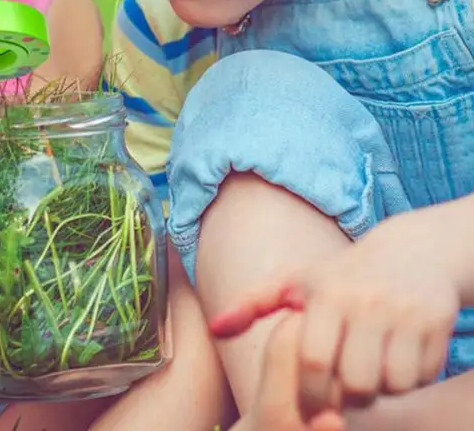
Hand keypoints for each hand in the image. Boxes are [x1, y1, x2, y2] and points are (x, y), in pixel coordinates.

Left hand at [210, 213, 459, 418]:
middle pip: (354, 382)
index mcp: (325, 292)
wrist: (413, 250)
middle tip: (342, 389)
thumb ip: (252, 304)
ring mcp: (403, 312)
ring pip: (390, 384)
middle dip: (347, 396)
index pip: (312, 361)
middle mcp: (364, 301)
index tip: (311, 400)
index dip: (310, 391)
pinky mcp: (436, 322)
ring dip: (380, 388)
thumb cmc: (342, 274)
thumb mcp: (295, 280)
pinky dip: (410, 378)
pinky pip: (422, 375)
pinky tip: (398, 359)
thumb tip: (215, 328)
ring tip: (369, 370)